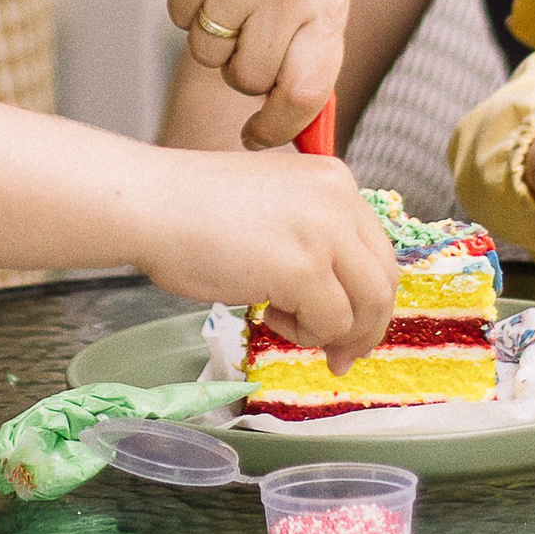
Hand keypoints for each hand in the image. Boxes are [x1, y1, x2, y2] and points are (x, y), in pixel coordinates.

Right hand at [142, 149, 397, 374]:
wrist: (151, 205)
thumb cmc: (196, 210)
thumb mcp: (277, 206)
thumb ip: (316, 235)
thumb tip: (347, 297)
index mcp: (334, 178)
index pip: (378, 249)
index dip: (369, 297)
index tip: (351, 327)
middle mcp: (339, 199)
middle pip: (383, 280)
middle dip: (366, 327)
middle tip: (339, 355)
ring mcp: (323, 233)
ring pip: (366, 306)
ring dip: (334, 332)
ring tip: (291, 329)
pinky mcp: (303, 269)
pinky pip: (329, 323)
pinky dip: (304, 334)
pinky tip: (268, 316)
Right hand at [162, 0, 351, 145]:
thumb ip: (313, 52)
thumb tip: (299, 126)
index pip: (305, 92)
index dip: (277, 126)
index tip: (259, 136)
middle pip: (246, 79)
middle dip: (240, 69)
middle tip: (246, 30)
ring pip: (207, 52)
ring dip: (211, 33)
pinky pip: (178, 16)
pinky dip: (187, 2)